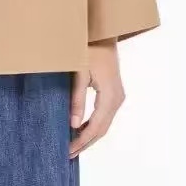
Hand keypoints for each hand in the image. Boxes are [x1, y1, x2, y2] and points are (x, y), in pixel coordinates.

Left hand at [68, 37, 125, 157]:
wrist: (102, 32)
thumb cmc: (89, 48)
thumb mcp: (80, 73)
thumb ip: (77, 99)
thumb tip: (74, 124)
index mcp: (110, 96)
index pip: (96, 127)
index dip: (82, 140)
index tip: (68, 150)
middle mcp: (117, 98)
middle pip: (102, 129)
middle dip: (86, 142)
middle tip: (68, 153)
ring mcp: (117, 95)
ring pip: (104, 123)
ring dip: (90, 134)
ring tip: (73, 144)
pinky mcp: (114, 91)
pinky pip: (105, 114)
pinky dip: (94, 124)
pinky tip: (81, 127)